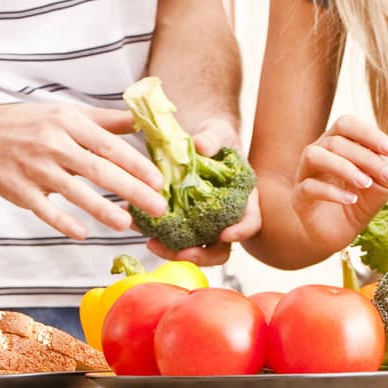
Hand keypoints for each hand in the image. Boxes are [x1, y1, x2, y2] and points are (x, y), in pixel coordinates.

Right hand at [0, 101, 167, 241]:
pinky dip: (63, 222)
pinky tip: (83, 234)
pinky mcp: (21, 190)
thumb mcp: (66, 114)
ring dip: (102, 209)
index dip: (136, 164)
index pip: (109, 146)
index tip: (159, 181)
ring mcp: (36, 168)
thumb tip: (140, 120)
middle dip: (131, 190)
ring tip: (126, 224)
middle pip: (99, 170)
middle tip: (158, 208)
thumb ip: (104, 121)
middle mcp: (54, 144)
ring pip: (74, 192)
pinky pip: (45, 209)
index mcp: (69, 123)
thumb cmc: (31, 124)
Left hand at [148, 117, 262, 267]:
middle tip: (181, 252)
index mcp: (243, 200)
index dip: (241, 231)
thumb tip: (200, 145)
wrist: (196, 143)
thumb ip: (212, 138)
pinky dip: (154, 232)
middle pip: (220, 250)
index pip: (250, 221)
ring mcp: (203, 226)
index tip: (225, 235)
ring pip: (194, 250)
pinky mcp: (182, 224)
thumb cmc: (215, 138)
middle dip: (201, 255)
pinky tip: (136, 223)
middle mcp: (225, 220)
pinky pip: (169, 235)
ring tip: (151, 242)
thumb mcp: (218, 131)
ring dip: (173, 251)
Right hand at [290, 116, 387, 259]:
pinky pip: (309, 187)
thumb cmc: (359, 203)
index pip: (346, 125)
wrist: (340, 234)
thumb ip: (386, 166)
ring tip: (365, 183)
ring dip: (343, 167)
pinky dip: (332, 192)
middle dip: (364, 156)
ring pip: (314, 156)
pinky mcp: (298, 198)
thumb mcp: (380, 184)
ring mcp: (304, 174)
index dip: (369, 134)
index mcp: (335, 143)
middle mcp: (317, 153)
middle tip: (386, 175)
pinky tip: (351, 200)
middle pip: (335, 140)